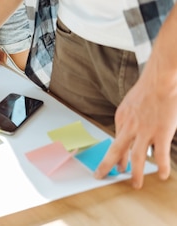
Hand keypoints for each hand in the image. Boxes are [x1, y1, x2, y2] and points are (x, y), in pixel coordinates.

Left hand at [95, 64, 176, 187]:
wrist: (159, 81)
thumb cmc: (147, 91)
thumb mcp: (129, 104)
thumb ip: (128, 119)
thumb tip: (129, 133)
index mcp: (121, 119)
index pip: (115, 142)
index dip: (114, 156)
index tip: (114, 166)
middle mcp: (129, 126)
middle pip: (116, 150)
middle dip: (108, 166)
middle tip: (103, 176)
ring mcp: (145, 131)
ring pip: (137, 157)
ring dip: (135, 173)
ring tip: (135, 184)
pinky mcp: (161, 133)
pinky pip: (159, 155)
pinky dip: (160, 166)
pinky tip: (161, 174)